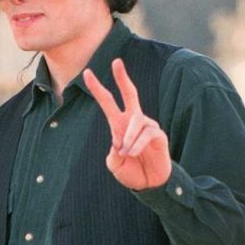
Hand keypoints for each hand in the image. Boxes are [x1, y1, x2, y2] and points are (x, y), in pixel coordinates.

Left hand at [82, 58, 171, 190]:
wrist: (149, 183)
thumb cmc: (131, 170)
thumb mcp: (114, 164)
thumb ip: (113, 153)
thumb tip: (120, 143)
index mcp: (119, 124)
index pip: (108, 101)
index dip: (97, 88)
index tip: (86, 73)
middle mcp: (134, 120)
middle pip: (130, 93)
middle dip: (122, 77)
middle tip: (116, 61)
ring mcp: (147, 126)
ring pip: (136, 121)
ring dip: (128, 139)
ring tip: (127, 153)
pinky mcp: (158, 134)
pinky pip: (147, 133)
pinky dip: (137, 145)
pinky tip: (134, 153)